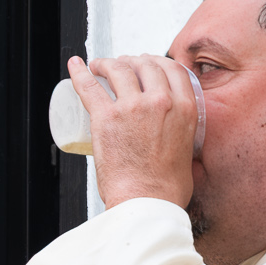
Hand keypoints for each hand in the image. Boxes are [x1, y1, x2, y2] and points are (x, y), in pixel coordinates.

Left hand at [71, 54, 199, 212]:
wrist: (146, 203)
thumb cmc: (165, 189)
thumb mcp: (189, 152)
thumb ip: (185, 138)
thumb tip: (177, 138)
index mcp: (185, 109)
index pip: (173, 69)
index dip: (158, 61)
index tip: (149, 63)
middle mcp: (160, 102)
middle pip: (145, 64)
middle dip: (132, 61)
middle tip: (122, 66)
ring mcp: (132, 107)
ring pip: (118, 69)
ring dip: (107, 63)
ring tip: (99, 66)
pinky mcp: (106, 117)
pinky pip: (89, 86)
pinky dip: (80, 71)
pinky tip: (76, 65)